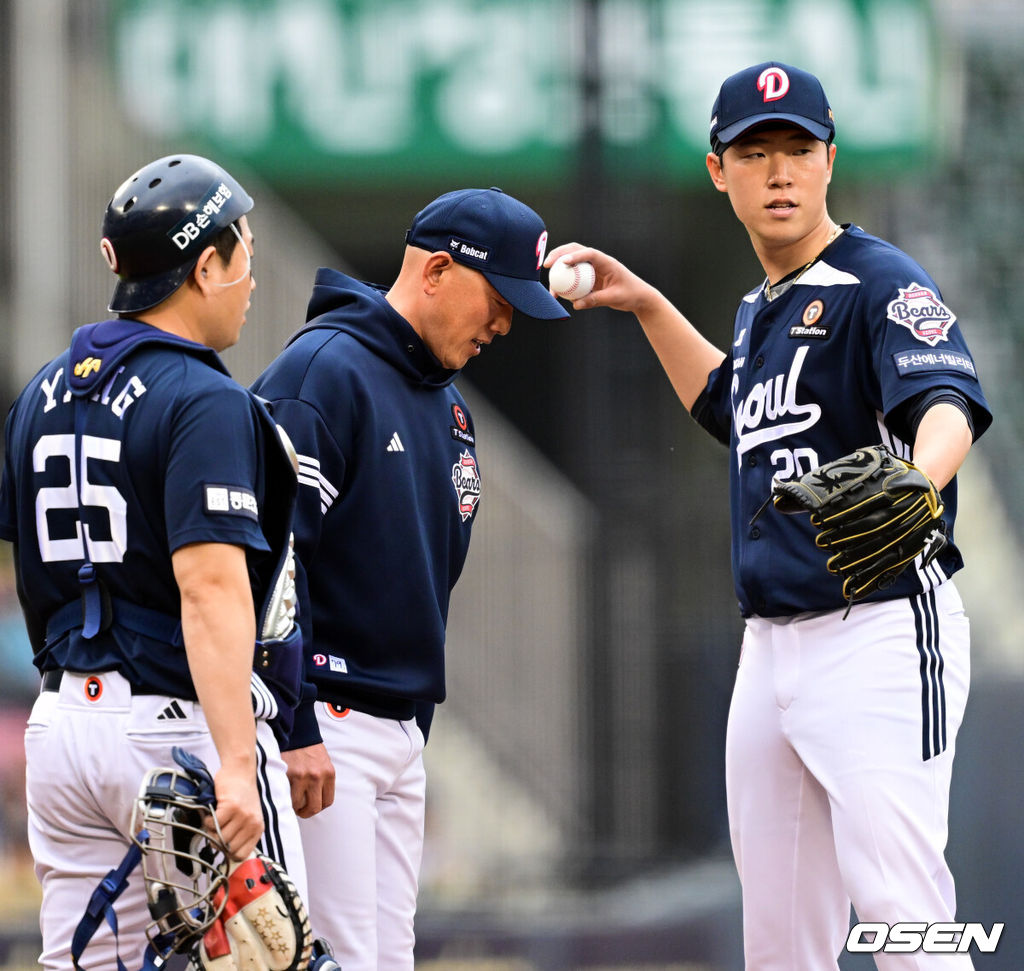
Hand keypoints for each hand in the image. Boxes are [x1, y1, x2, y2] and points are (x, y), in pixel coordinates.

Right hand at [211, 763, 263, 860]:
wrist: (240, 770)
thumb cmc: (241, 794)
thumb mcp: (249, 816)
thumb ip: (242, 833)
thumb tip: (226, 853)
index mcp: (258, 828)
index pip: (242, 855)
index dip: (228, 853)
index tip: (222, 846)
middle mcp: (252, 823)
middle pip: (228, 848)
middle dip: (217, 842)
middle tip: (215, 830)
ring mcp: (242, 815)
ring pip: (219, 837)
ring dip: (211, 830)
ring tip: (214, 820)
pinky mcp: (231, 806)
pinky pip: (213, 823)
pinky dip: (207, 820)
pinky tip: (211, 813)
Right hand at [283, 743, 335, 817]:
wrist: (296, 732)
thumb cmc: (309, 749)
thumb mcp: (323, 763)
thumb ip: (323, 780)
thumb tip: (317, 802)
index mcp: (329, 773)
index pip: (327, 801)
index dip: (318, 807)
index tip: (311, 806)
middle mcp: (317, 776)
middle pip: (314, 807)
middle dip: (306, 812)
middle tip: (300, 809)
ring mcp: (302, 776)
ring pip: (298, 805)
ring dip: (293, 806)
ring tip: (290, 800)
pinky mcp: (288, 775)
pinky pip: (286, 796)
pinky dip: (285, 798)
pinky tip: (284, 793)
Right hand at [545, 242, 659, 314]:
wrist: (639, 298)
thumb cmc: (631, 294)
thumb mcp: (614, 298)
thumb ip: (596, 300)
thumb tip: (576, 304)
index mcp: (606, 262)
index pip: (588, 254)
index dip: (574, 256)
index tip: (562, 263)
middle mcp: (598, 262)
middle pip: (575, 251)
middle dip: (558, 255)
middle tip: (546, 265)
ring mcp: (593, 269)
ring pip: (572, 264)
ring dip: (559, 269)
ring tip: (549, 282)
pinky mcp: (590, 278)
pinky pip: (574, 279)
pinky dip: (565, 284)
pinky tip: (557, 294)